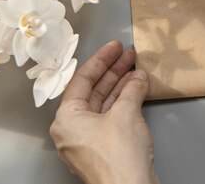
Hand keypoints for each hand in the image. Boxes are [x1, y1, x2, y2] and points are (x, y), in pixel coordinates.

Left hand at [49, 40, 159, 183]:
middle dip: (112, 72)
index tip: (115, 46)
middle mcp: (71, 130)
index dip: (101, 59)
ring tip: (137, 71)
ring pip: (102, 105)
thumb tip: (138, 78)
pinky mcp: (101, 151)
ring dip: (120, 87)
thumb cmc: (119, 157)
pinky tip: (136, 92)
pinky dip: (122, 104)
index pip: (82, 79)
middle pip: (92, 91)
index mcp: (66, 119)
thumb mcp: (126, 113)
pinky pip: (109, 119)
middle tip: (128, 55)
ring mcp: (86, 142)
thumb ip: (132, 89)